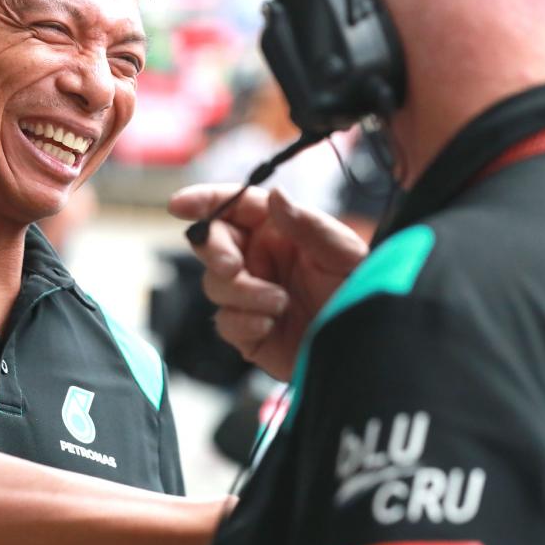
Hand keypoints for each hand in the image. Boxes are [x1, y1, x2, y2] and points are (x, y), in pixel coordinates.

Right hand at [168, 185, 366, 379]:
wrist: (365, 349)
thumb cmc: (361, 292)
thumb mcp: (344, 253)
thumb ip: (309, 225)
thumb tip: (275, 196)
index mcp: (278, 229)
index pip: (234, 205)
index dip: (204, 200)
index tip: (179, 205)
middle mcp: (259, 258)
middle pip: (211, 242)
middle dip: (214, 251)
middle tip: (233, 267)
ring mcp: (250, 294)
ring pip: (215, 284)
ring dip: (244, 293)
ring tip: (281, 303)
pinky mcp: (247, 331)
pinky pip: (225, 322)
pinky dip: (245, 323)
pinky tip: (271, 325)